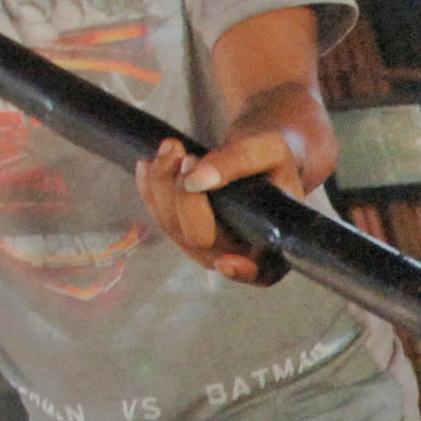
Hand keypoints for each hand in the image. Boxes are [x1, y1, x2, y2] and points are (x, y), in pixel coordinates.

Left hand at [137, 127, 310, 285]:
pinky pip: (157, 215)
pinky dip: (149, 188)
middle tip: (188, 157)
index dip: (242, 272)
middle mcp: (237, 253)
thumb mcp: (270, 150)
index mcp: (272, 243)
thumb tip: (196, 178)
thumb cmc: (271, 160)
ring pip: (172, 226)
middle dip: (186, 198)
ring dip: (163, 184)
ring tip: (172, 148)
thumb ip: (241, 161)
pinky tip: (148, 164)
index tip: (227, 262)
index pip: (261, 272)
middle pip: (201, 239)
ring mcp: (205, 246)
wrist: (257, 159)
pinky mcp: (182, 232)